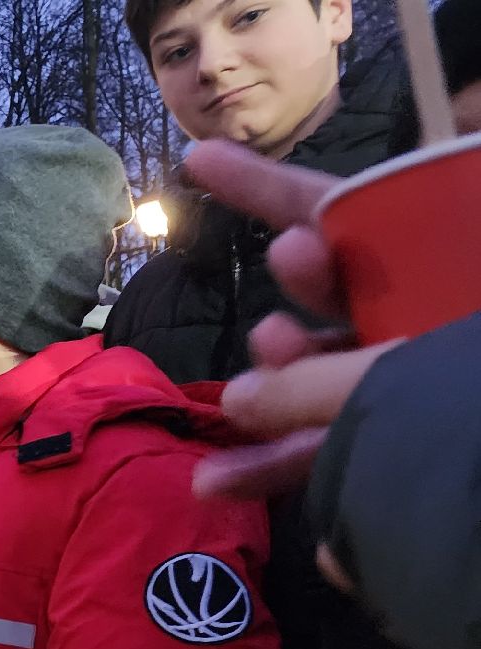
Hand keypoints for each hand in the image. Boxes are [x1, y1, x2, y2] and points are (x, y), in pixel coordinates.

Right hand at [180, 141, 399, 499]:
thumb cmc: (467, 355)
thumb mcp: (403, 362)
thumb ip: (321, 380)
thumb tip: (240, 398)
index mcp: (432, 260)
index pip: (339, 207)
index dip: (264, 186)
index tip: (198, 161)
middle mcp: (416, 313)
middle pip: (331, 288)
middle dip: (299, 286)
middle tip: (288, 291)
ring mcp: (404, 380)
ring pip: (317, 376)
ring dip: (272, 384)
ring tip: (246, 403)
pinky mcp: (394, 446)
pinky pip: (325, 450)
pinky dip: (272, 466)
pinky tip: (222, 482)